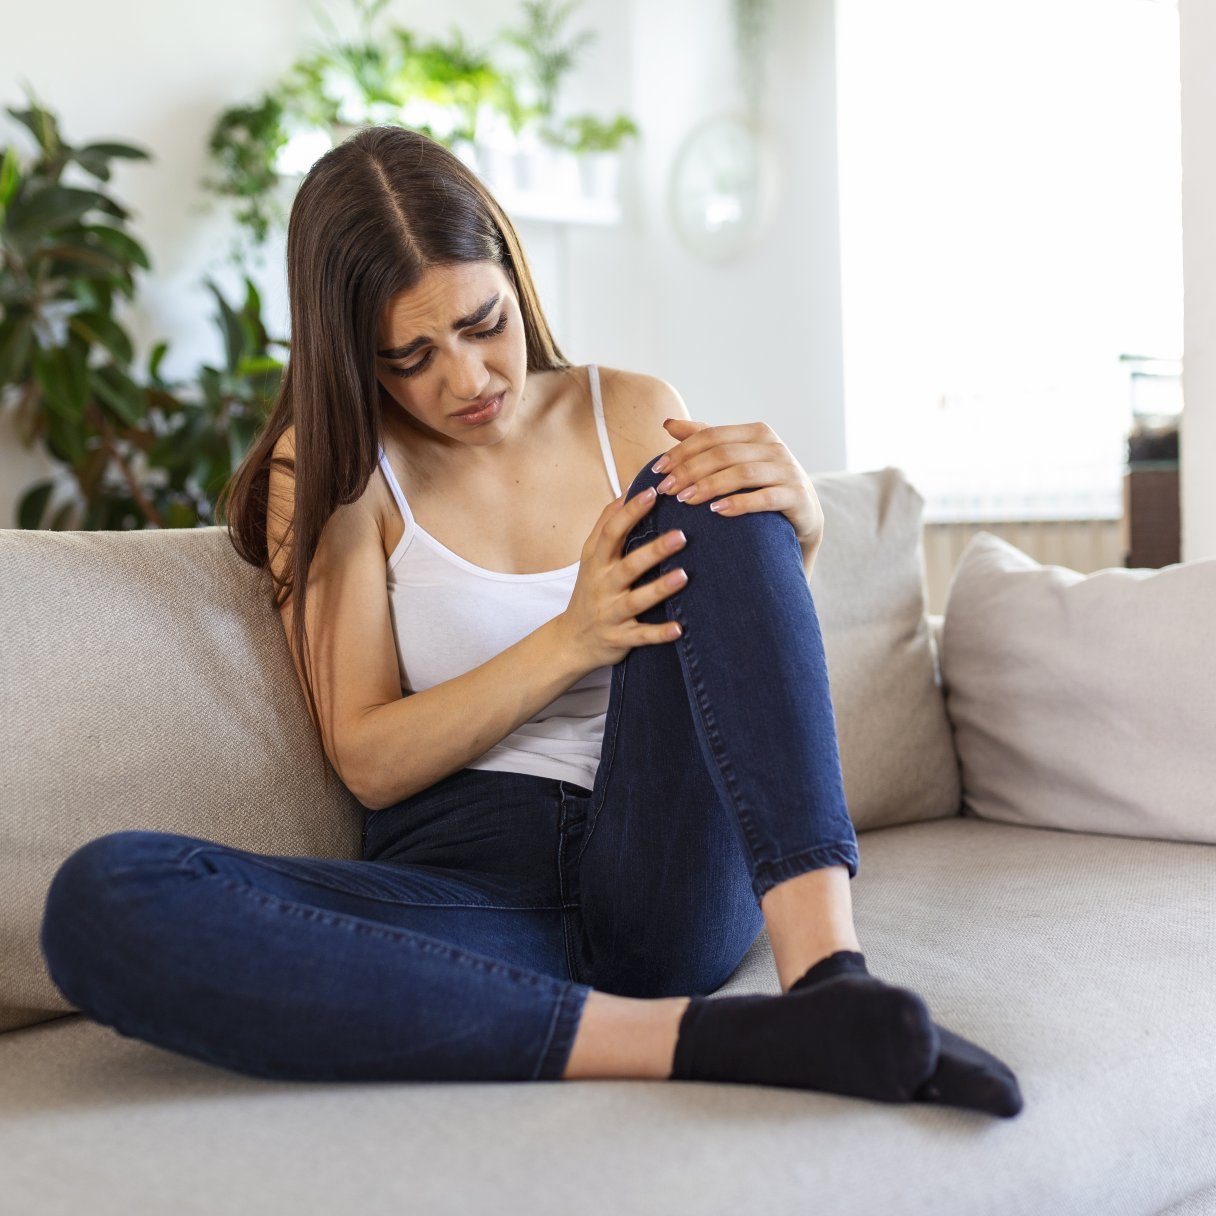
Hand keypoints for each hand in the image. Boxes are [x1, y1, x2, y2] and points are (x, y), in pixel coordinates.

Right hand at [556, 485, 689, 670]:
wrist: (572, 640)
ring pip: (635, 601)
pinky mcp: (619, 638)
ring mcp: (610, 613)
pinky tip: (679, 628)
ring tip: (683, 576)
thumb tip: (626, 490)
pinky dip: (658, 633)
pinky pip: (641, 636)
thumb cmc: (590, 590)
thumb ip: (606, 524)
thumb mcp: (591, 557)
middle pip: (628, 565)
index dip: (630, 512)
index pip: (611, 532)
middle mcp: (603, 585)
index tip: (652, 492)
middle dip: (653, 551)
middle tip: (681, 535)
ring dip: (659, 589)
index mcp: (597, 562)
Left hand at [652, 418, 824, 551]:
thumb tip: (668, 423)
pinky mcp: (797, 496)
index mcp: (756, 433)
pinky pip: (764, 498)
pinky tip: (716, 511)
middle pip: (723, 453)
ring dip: (709, 486)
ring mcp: (788, 470)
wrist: (803, 516)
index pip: (711, 435)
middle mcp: (774, 446)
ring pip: (742, 473)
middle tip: (666, 489)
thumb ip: (705, 441)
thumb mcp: (735, 461)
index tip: (657, 470)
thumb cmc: (762, 486)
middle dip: (690, 470)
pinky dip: (739, 503)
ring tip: (684, 500)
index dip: (681, 451)